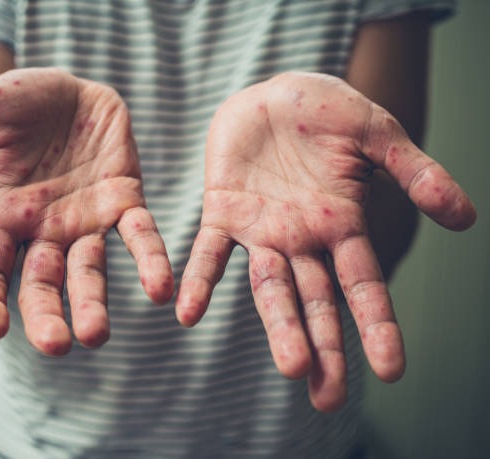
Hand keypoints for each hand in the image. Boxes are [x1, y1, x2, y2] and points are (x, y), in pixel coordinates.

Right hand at [0, 68, 172, 354]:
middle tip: (58, 347)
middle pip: (44, 284)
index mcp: (6, 218)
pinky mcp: (125, 200)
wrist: (72, 87)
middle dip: (49, 316)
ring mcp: (87, 220)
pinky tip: (160, 289)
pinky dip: (150, 261)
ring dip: (95, 303)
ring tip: (97, 335)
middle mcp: (47, 229)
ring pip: (90, 270)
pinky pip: (140, 235)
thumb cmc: (17, 102)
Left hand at [176, 72, 475, 410]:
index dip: (376, 325)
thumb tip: (465, 219)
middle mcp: (301, 239)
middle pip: (315, 302)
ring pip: (267, 287)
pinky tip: (187, 312)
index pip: (362, 285)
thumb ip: (415, 172)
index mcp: (341, 225)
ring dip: (276, 325)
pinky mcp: (222, 211)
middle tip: (325, 399)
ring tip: (289, 366)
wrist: (272, 93)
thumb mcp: (377, 133)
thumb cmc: (327, 111)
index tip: (390, 370)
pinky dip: (199, 281)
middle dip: (322, 347)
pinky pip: (208, 252)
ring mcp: (261, 230)